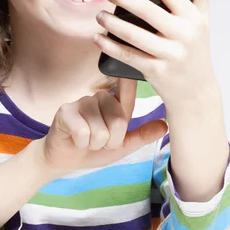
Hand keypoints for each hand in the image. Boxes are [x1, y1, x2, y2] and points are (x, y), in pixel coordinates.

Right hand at [40, 76, 167, 177]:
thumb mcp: (122, 146)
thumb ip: (142, 135)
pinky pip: (83, 132)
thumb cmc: (93, 149)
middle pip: (118, 121)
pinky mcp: (65, 111)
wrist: (65, 160)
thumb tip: (164, 125)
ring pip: (100, 130)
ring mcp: (81, 102)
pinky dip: (81, 143)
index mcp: (114, 104)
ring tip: (86, 141)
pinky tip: (75, 139)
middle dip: (110, 142)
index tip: (130, 69)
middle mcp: (98, 98)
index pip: (127, 93)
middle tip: (99, 142)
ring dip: (94, 144)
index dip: (129, 82)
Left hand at [94, 0, 216, 107]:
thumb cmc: (196, 51)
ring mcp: (169, 54)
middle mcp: (183, 35)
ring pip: (134, 34)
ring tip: (100, 14)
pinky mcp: (155, 71)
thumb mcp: (203, 22)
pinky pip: (127, 55)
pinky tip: (99, 37)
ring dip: (112, 22)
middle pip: (148, 12)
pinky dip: (110, 46)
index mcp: (193, 19)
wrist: (196, 91)